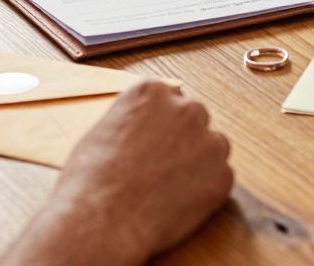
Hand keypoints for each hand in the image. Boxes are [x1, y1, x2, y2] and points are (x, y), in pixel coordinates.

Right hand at [1, 81, 233, 265]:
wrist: (102, 222)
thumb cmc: (90, 181)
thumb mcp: (102, 131)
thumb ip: (132, 120)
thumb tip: (142, 127)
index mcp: (152, 92)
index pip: (168, 98)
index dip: (159, 124)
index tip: (153, 141)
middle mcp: (186, 108)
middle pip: (194, 118)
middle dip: (182, 139)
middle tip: (162, 166)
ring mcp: (208, 141)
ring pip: (212, 147)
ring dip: (198, 162)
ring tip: (168, 187)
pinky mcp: (222, 175)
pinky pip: (219, 178)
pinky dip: (205, 191)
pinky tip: (178, 204)